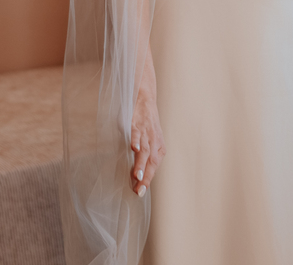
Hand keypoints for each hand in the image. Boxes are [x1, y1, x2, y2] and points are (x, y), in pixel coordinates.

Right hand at [129, 83, 164, 197]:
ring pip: (145, 150)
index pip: (154, 167)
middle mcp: (154, 141)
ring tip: (137, 176)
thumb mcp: (150, 141)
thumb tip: (138, 177)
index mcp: (159, 148)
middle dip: (145, 177)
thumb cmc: (146, 124)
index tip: (139, 193)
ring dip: (141, 163)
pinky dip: (136, 140)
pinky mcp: (137, 124)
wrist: (145, 99)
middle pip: (151, 161)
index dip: (148, 180)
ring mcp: (146, 133)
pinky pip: (137, 133)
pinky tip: (133, 148)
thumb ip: (146, 156)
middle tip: (138, 190)